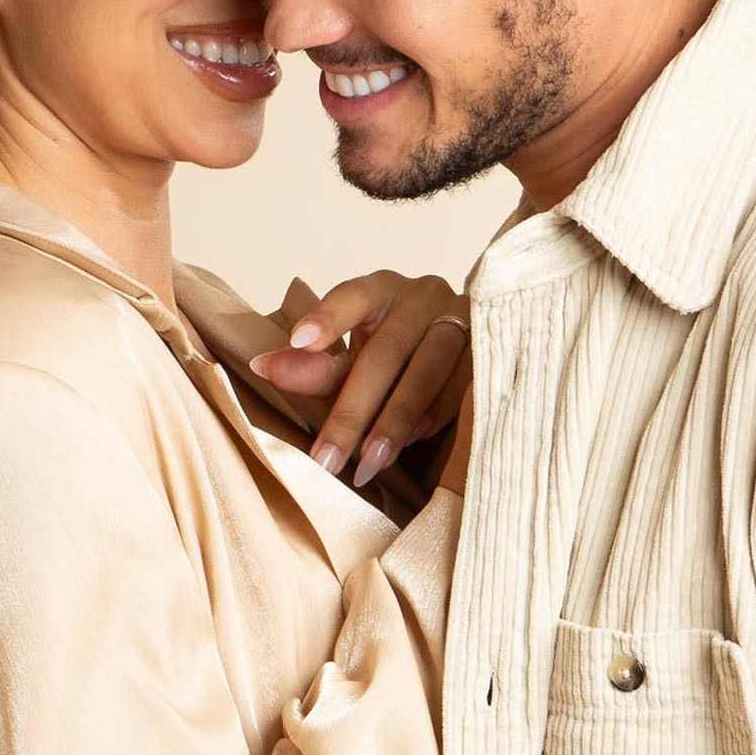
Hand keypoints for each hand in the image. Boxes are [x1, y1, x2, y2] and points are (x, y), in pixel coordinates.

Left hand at [239, 268, 471, 489]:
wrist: (464, 348)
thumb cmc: (395, 354)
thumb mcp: (353, 356)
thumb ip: (316, 366)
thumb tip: (265, 367)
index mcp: (383, 290)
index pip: (353, 296)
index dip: (326, 318)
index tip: (296, 341)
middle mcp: (424, 297)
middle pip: (386, 353)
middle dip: (352, 411)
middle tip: (325, 459)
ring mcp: (463, 322)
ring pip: (426, 374)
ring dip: (394, 424)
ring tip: (366, 465)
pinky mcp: (490, 353)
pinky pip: (460, 391)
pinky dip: (431, 420)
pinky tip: (407, 447)